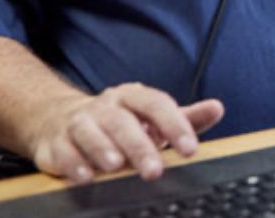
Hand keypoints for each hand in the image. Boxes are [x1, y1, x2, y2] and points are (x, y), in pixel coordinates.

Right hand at [30, 83, 223, 183]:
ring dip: (102, 148)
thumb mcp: (151, 118)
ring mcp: (79, 122)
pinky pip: (63, 150)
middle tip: (155, 170)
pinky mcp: (56, 142)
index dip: (175, 125)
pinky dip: (73, 163)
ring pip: (90, 131)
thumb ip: (184, 117)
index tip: (191, 149)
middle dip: (139, 145)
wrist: (58, 118)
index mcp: (133, 97)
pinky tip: (85, 177)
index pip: (157, 104)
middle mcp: (106, 106)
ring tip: (115, 166)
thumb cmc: (118, 122)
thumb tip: (217, 108)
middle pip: (123, 121)